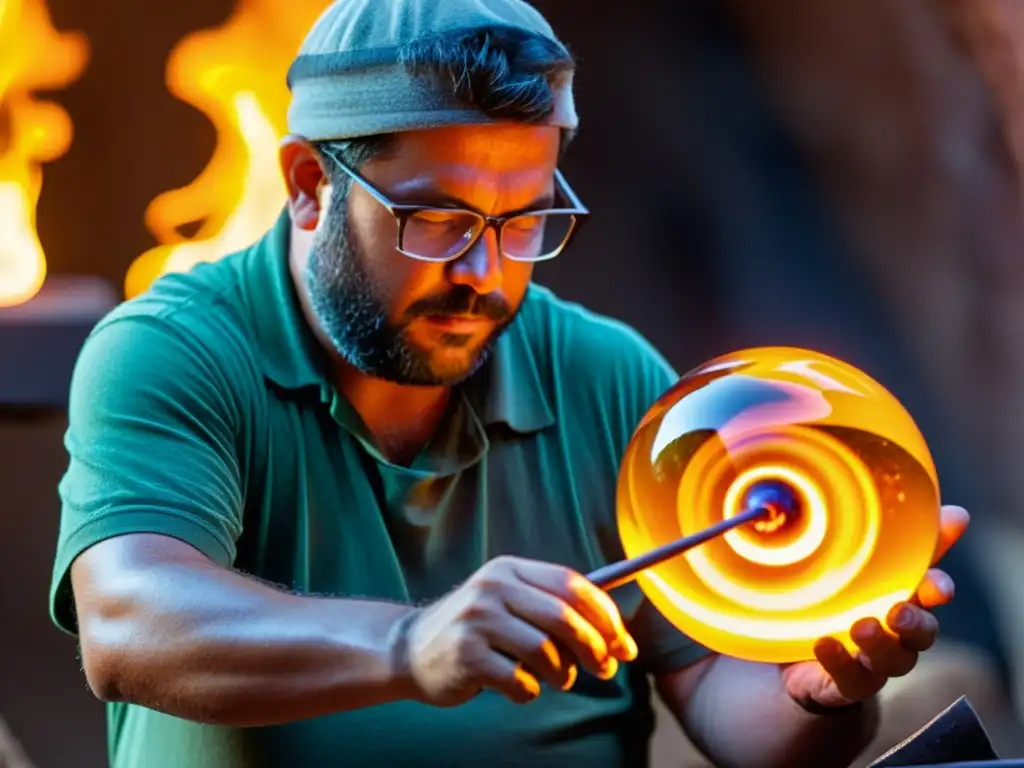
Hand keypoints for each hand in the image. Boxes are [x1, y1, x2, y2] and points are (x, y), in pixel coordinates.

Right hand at [396, 555, 638, 706]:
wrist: (411, 650)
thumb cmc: (476, 630)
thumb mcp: (509, 602)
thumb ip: (555, 609)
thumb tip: (616, 637)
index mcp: (509, 569)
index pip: (571, 583)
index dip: (605, 615)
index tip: (623, 643)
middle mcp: (492, 588)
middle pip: (562, 617)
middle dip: (594, 648)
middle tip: (605, 668)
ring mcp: (476, 620)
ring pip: (545, 651)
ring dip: (562, 674)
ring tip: (556, 680)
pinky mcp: (466, 655)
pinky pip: (519, 680)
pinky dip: (529, 691)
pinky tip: (520, 688)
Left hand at [782, 504, 969, 709]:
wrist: (803, 655)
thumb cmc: (845, 604)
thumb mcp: (870, 568)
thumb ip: (906, 543)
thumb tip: (958, 513)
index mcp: (905, 600)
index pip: (933, 594)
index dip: (938, 589)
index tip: (935, 584)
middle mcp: (897, 635)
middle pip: (921, 634)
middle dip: (914, 623)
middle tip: (896, 611)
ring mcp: (873, 662)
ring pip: (891, 662)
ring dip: (879, 644)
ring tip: (860, 626)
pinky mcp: (845, 683)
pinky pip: (850, 680)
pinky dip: (838, 663)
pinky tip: (822, 644)